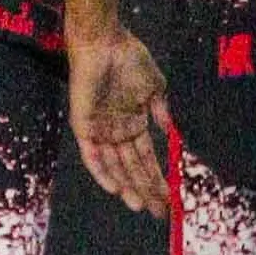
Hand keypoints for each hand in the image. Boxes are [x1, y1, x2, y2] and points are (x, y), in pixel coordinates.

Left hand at [69, 28, 175, 209]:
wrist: (104, 42)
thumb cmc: (129, 59)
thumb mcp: (154, 86)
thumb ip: (160, 110)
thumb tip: (171, 132)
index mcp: (134, 122)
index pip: (147, 158)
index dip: (158, 178)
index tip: (171, 197)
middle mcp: (117, 131)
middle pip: (133, 168)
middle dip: (147, 189)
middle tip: (159, 212)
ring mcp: (101, 131)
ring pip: (115, 166)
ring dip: (128, 186)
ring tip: (140, 205)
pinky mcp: (84, 127)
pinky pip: (92, 157)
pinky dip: (103, 172)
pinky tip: (115, 188)